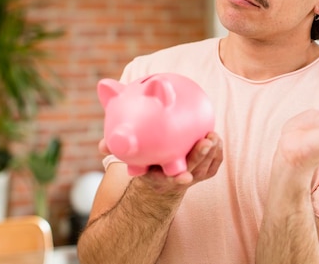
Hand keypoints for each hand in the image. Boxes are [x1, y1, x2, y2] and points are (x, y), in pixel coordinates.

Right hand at [99, 132, 223, 192]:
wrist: (156, 182)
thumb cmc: (142, 164)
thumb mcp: (128, 160)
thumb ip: (116, 150)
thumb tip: (101, 146)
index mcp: (160, 180)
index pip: (171, 180)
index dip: (179, 179)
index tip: (185, 177)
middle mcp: (177, 181)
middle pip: (193, 170)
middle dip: (200, 157)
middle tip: (206, 140)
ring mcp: (191, 178)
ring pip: (206, 168)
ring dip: (212, 153)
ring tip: (213, 135)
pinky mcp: (202, 174)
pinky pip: (213, 166)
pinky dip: (217, 154)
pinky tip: (216, 138)